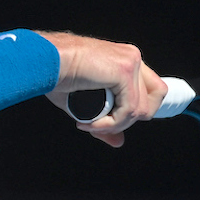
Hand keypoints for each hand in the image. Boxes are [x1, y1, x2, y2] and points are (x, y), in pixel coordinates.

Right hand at [40, 32, 167, 147]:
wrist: (44, 62)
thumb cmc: (56, 75)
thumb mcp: (86, 104)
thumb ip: (106, 121)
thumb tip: (119, 142)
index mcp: (124, 59)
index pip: (150, 89)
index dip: (136, 110)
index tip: (112, 121)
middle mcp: (131, 57)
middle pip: (156, 98)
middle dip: (129, 119)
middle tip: (98, 123)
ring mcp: (130, 62)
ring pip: (140, 109)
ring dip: (114, 124)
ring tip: (88, 123)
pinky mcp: (124, 71)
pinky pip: (128, 111)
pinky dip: (109, 124)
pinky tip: (88, 122)